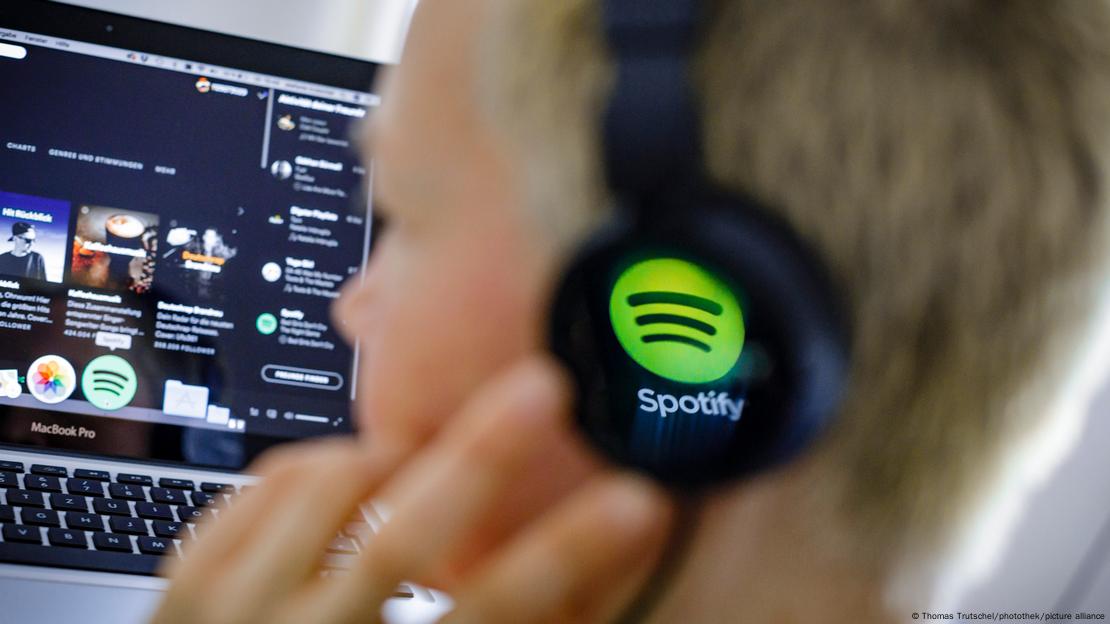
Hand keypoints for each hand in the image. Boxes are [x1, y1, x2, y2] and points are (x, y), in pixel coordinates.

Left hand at [152, 358, 674, 623]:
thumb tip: (570, 605)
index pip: (495, 615)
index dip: (571, 555)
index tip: (635, 502)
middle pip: (405, 536)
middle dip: (484, 455)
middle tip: (541, 390)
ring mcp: (233, 613)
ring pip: (328, 493)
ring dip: (390, 455)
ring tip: (424, 448)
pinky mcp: (189, 589)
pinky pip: (260, 489)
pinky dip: (316, 462)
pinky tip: (351, 466)